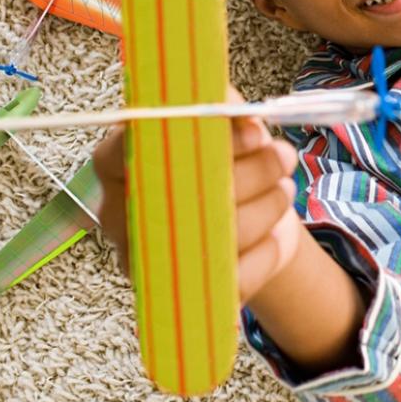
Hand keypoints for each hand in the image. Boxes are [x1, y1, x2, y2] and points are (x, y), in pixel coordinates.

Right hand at [92, 87, 302, 303]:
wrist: (248, 221)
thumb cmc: (226, 164)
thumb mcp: (223, 125)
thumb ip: (222, 105)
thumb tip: (238, 113)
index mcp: (116, 167)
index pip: (121, 151)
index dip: (185, 137)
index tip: (247, 131)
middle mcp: (122, 218)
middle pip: (178, 195)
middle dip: (247, 172)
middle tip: (283, 155)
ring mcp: (147, 263)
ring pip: (211, 238)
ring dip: (264, 208)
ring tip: (284, 189)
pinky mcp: (184, 296)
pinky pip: (231, 278)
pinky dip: (265, 251)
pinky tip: (276, 233)